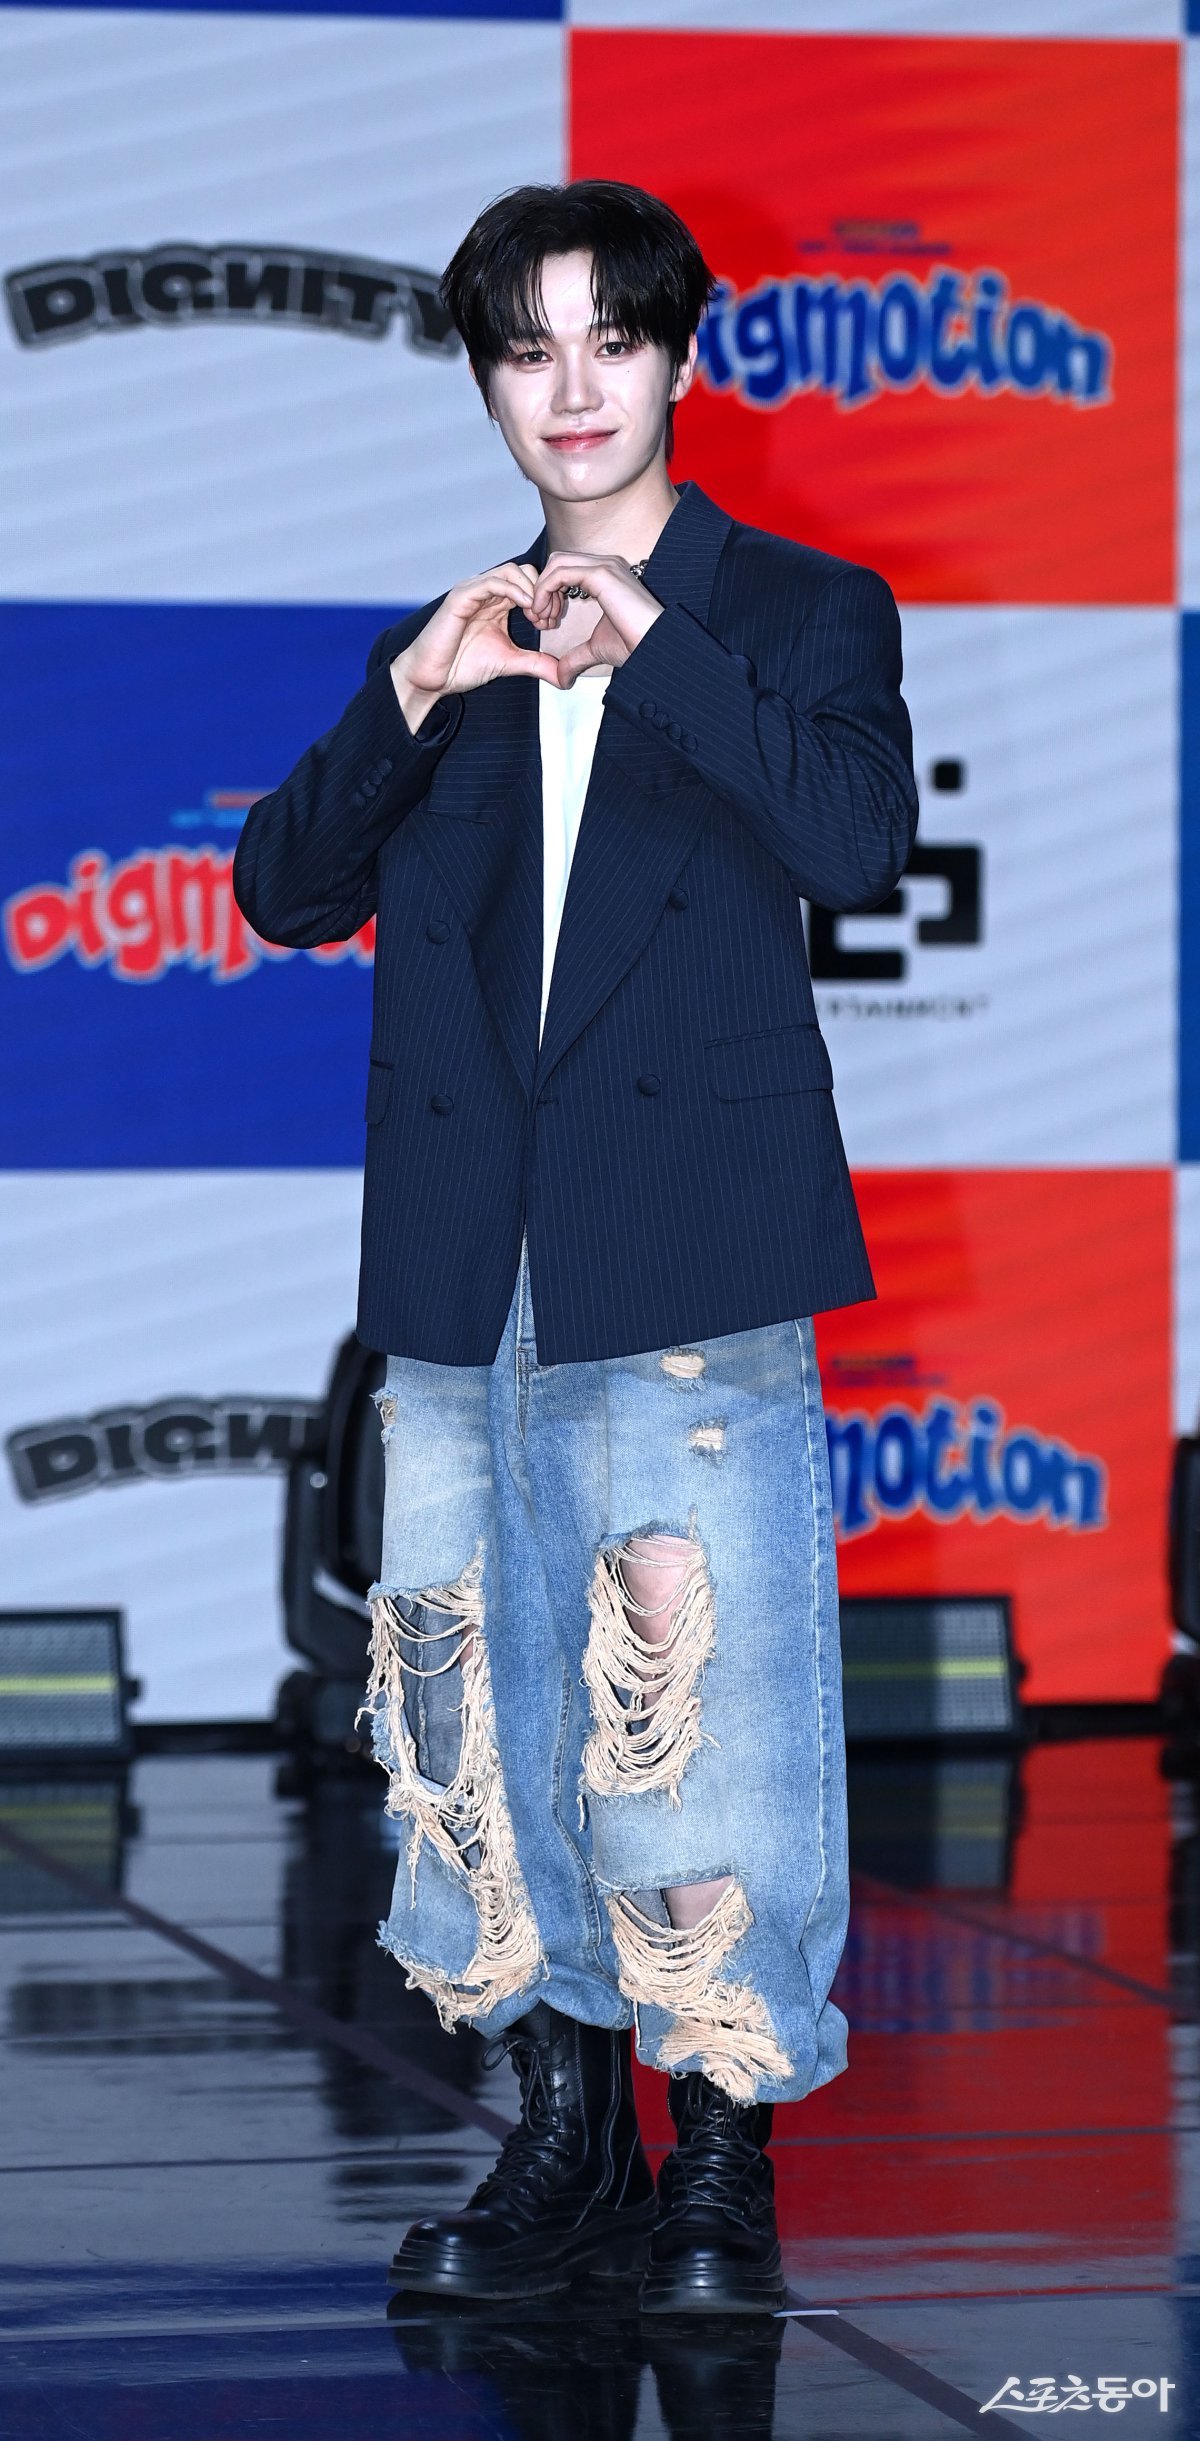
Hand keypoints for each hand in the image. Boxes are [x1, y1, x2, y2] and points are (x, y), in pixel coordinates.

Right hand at [390, 562, 564, 732]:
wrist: (431, 678)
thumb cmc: (462, 667)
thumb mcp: (510, 662)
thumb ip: (536, 663)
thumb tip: (564, 677)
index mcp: (497, 602)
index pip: (530, 583)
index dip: (547, 598)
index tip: (553, 623)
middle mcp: (486, 591)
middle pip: (525, 571)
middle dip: (543, 592)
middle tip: (549, 618)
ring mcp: (473, 590)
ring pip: (511, 571)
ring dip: (532, 590)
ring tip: (538, 615)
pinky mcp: (461, 596)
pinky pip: (493, 582)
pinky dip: (514, 591)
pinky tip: (527, 608)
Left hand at [530, 553, 663, 685]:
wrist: (655, 647)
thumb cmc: (636, 646)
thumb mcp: (596, 649)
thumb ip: (576, 657)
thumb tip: (562, 677)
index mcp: (606, 576)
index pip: (565, 569)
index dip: (549, 593)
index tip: (546, 621)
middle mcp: (605, 565)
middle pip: (557, 561)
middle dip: (542, 588)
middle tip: (540, 618)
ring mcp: (605, 566)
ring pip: (556, 563)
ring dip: (541, 589)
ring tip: (541, 617)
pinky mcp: (601, 574)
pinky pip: (559, 573)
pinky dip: (544, 591)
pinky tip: (544, 613)